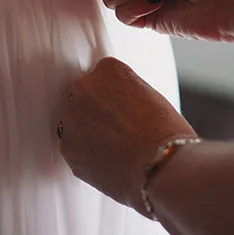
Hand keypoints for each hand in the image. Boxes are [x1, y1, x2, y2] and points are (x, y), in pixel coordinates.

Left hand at [58, 57, 196, 215]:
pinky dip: (85, 156)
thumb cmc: (166, 134)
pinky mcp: (67, 147)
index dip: (112, 97)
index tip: (120, 109)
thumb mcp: (150, 96)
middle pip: (82, 97)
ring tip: (113, 149)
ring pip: (73, 123)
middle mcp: (84, 87)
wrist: (161, 165)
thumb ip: (125, 94)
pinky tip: (107, 161)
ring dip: (87, 133)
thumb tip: (119, 107)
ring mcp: (71, 117)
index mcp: (108, 69)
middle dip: (94, 112)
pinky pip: (72, 148)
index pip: (101, 76)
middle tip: (116, 130)